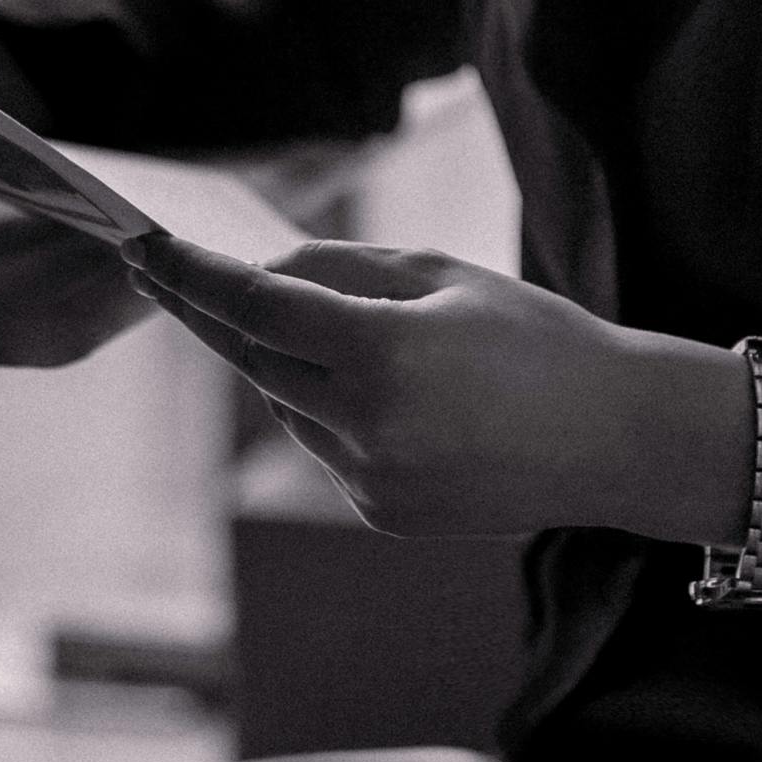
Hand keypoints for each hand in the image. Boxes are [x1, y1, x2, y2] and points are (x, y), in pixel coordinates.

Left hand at [123, 228, 661, 539]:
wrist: (618, 441)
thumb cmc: (538, 339)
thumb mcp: (444, 275)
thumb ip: (342, 271)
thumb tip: (259, 274)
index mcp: (384, 354)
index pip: (255, 306)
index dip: (192, 275)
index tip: (143, 248)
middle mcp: (366, 427)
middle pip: (251, 358)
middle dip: (207, 314)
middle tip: (163, 271)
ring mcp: (370, 481)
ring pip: (284, 403)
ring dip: (283, 361)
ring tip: (351, 335)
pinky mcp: (380, 513)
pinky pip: (322, 444)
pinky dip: (329, 408)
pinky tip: (397, 397)